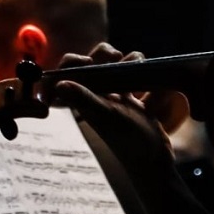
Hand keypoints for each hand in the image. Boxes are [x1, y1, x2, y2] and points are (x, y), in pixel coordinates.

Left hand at [53, 43, 177, 173]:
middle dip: (104, 54)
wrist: (154, 158)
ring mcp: (113, 94)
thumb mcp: (108, 116)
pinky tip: (146, 79)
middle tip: (117, 59)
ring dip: (127, 59)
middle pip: (91, 60)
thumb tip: (59, 84)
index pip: (65, 71)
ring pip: (114, 63)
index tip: (89, 62)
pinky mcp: (132, 97)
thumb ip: (84, 99)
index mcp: (81, 98)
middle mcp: (94, 94)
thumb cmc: (129, 140)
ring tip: (135, 69)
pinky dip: (140, 70)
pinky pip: (132, 72)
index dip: (73, 61)